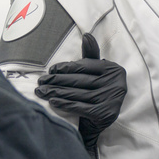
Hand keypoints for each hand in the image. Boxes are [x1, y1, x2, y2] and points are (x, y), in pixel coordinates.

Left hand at [35, 33, 125, 151]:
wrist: (99, 123)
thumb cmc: (95, 92)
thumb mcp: (95, 73)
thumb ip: (90, 56)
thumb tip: (87, 35)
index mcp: (114, 69)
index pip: (85, 66)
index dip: (66, 67)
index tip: (50, 69)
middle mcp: (116, 83)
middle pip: (80, 80)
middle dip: (57, 80)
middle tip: (41, 81)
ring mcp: (112, 99)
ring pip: (78, 93)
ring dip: (57, 92)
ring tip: (42, 91)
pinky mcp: (106, 114)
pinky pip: (80, 107)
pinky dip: (65, 104)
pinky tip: (52, 101)